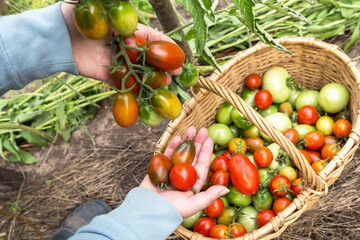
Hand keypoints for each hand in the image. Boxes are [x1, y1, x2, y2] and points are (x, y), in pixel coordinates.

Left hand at [60, 2, 180, 84]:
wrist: (56, 37)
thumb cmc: (77, 17)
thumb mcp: (100, 7)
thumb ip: (118, 10)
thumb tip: (132, 11)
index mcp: (124, 29)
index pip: (150, 37)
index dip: (165, 46)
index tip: (178, 54)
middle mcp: (122, 46)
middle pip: (147, 57)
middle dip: (163, 66)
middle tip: (177, 73)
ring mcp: (115, 61)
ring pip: (139, 72)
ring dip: (153, 79)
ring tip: (166, 85)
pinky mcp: (106, 75)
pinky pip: (123, 84)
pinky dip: (135, 90)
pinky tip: (148, 96)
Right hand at [140, 127, 229, 218]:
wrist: (148, 211)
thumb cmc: (172, 211)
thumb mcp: (194, 204)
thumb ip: (210, 195)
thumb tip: (227, 189)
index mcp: (192, 184)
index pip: (202, 165)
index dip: (206, 152)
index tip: (210, 139)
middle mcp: (183, 177)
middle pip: (193, 156)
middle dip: (198, 143)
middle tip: (203, 129)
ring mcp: (171, 171)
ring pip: (181, 153)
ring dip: (186, 141)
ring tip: (191, 128)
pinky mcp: (159, 169)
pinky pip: (167, 155)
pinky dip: (172, 146)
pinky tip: (178, 137)